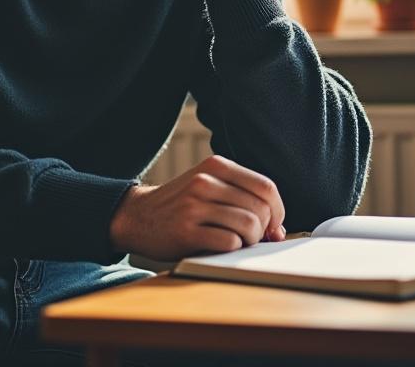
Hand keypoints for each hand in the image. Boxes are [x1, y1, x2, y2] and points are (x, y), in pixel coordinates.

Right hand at [109, 155, 287, 260]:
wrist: (137, 216)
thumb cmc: (181, 205)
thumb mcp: (209, 186)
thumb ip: (242, 198)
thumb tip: (278, 231)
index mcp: (216, 166)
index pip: (266, 187)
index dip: (278, 211)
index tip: (274, 225)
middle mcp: (205, 182)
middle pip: (260, 208)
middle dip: (265, 229)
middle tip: (255, 238)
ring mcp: (194, 206)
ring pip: (247, 225)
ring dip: (250, 240)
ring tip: (239, 242)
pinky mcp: (185, 232)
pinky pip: (228, 242)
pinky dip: (233, 249)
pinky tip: (222, 246)